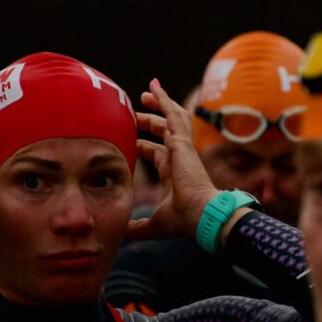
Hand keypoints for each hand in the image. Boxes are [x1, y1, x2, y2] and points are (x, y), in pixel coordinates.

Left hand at [126, 80, 218, 240]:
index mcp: (173, 173)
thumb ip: (137, 226)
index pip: (158, 153)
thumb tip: (121, 235)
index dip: (145, 146)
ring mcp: (182, 147)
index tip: (132, 142)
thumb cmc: (182, 219)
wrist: (200, 214)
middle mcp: (179, 157)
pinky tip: (154, 86)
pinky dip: (163, 99)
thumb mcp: (153, 224)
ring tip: (146, 93)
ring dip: (159, 105)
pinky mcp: (182, 141)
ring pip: (171, 119)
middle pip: (164, 133)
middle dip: (150, 122)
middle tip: (136, 114)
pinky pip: (172, 113)